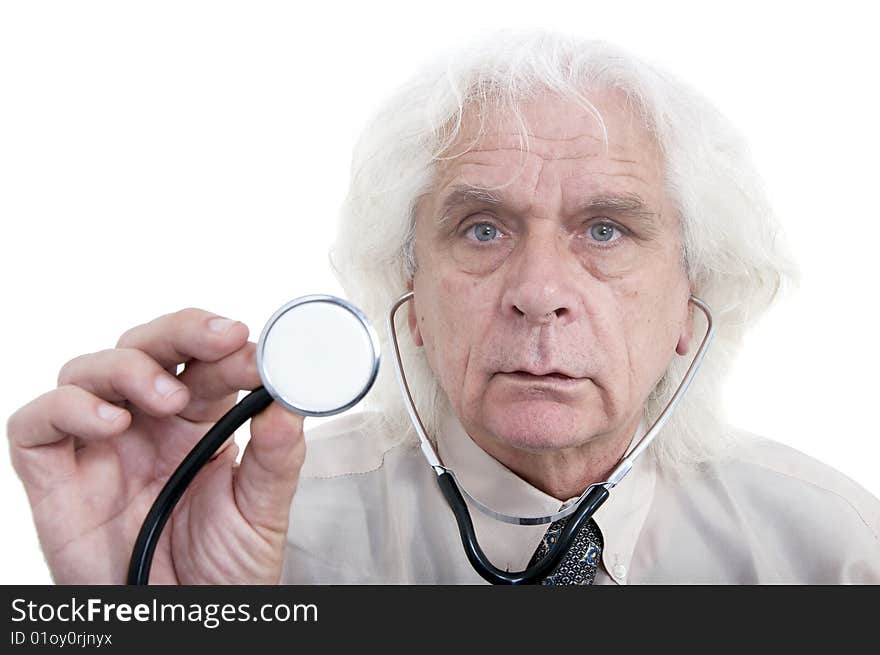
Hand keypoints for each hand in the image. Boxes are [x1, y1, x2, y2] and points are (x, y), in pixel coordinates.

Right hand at [6, 308, 304, 583]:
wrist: (187, 625)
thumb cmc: (221, 569)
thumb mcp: (261, 510)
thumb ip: (277, 455)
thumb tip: (290, 399)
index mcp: (198, 423)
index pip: (205, 362)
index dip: (226, 345)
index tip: (252, 345)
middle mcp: (147, 425)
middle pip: (148, 347)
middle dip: (182, 332)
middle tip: (221, 338)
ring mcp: (100, 446)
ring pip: (90, 369)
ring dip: (130, 367)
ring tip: (167, 397)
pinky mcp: (56, 477)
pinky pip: (37, 424)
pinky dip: (67, 409)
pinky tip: (111, 424)